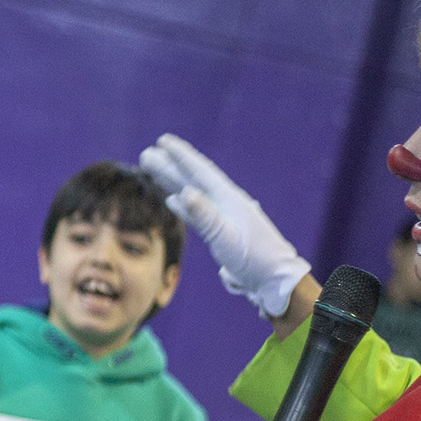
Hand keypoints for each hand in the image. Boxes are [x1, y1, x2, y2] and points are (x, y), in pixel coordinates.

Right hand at [139, 134, 310, 317]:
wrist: (274, 279)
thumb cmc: (254, 259)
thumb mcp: (226, 238)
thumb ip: (205, 215)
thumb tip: (184, 192)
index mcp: (228, 199)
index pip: (200, 171)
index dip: (181, 155)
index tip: (162, 141)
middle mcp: (225, 202)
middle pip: (192, 179)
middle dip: (170, 166)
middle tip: (146, 155)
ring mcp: (224, 216)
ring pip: (193, 193)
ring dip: (173, 182)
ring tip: (154, 171)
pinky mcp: (222, 230)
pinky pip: (197, 211)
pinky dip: (184, 204)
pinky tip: (173, 200)